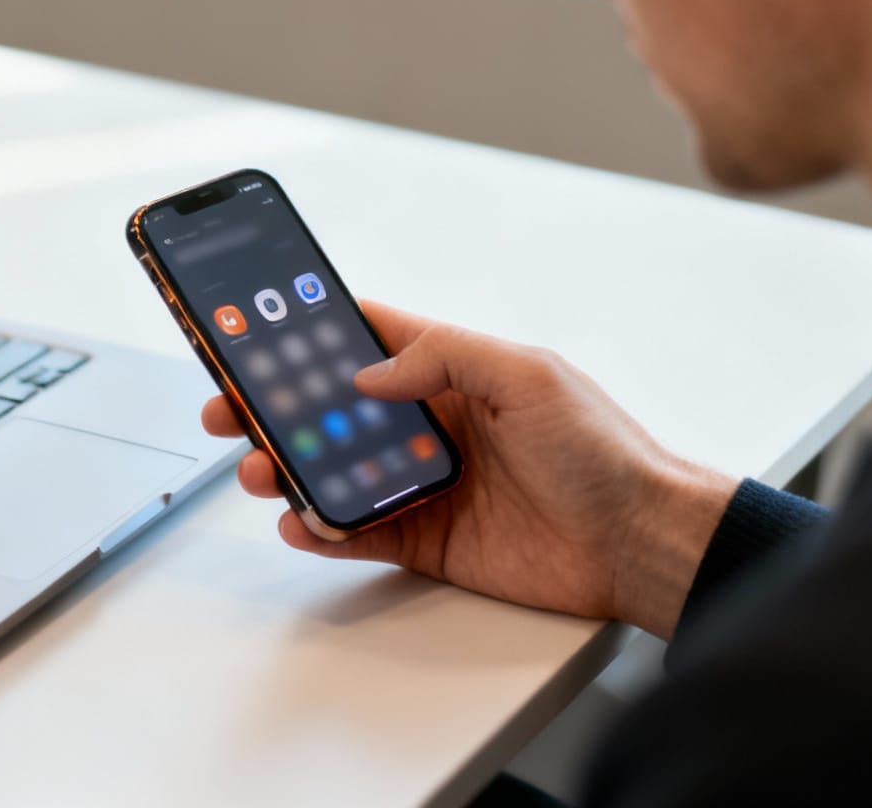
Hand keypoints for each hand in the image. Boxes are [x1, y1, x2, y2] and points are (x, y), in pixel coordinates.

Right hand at [202, 302, 737, 637]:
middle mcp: (433, 425)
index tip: (256, 330)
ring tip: (260, 470)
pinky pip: (359, 532)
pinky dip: (322, 528)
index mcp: (454, 374)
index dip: (310, 334)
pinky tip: (301, 521)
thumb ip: (446, 358)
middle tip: (230, 409)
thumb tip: (371, 371)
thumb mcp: (528, 375)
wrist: (641, 541)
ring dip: (290, 469)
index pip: (367, 341)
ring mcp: (426, 484)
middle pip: (332, 410)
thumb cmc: (604, 450)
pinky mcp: (429, 540)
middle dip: (276, 408)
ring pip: (335, 472)